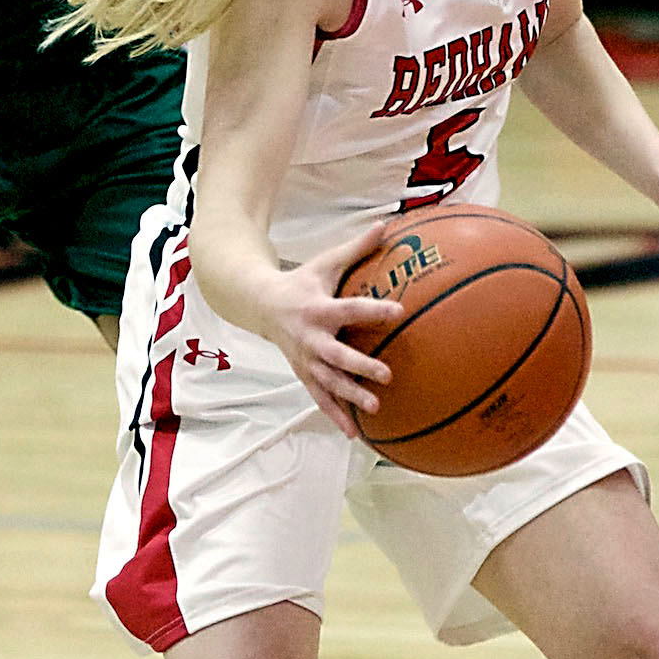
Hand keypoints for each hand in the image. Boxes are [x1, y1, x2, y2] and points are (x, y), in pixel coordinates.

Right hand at [254, 222, 402, 438]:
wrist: (260, 305)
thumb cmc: (300, 281)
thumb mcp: (325, 262)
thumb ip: (357, 247)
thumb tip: (387, 224)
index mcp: (318, 308)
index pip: (349, 309)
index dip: (373, 310)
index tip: (398, 311)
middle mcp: (310, 338)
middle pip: (336, 355)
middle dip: (360, 365)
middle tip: (387, 374)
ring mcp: (305, 360)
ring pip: (329, 381)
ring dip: (350, 395)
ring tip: (375, 408)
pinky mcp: (303, 374)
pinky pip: (320, 398)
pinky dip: (335, 415)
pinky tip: (354, 433)